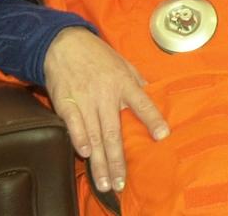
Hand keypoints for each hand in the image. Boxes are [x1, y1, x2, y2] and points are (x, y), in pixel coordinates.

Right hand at [42, 27, 169, 193]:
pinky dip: (78, 139)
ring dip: (99, 161)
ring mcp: (85, 100)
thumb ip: (137, 82)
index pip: (142, 103)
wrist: (64, 44)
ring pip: (94, 136)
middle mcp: (106, 94)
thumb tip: (153, 95)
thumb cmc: (98, 56)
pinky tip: (84, 154)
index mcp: (124, 83)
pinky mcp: (66, 103)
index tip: (162, 136)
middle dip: (118, 160)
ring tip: (104, 182)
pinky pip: (73, 125)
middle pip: (113, 132)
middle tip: (121, 182)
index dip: (152, 119)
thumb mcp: (124, 64)